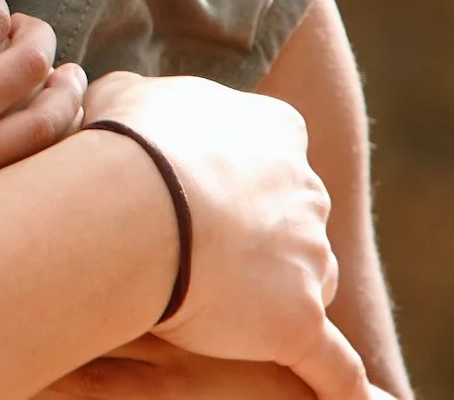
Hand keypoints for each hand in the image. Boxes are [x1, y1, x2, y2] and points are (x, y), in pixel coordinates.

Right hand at [82, 73, 368, 399]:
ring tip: (215, 302)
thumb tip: (122, 105)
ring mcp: (309, 257)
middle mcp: (306, 189)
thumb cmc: (124, 143)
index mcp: (272, 129)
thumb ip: (139, 100)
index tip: (196, 180)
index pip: (274, 148)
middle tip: (192, 241)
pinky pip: (334, 364)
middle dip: (253, 231)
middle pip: (292, 218)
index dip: (234, 168)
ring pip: (305, 281)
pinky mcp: (300, 321)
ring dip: (273, 292)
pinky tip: (345, 399)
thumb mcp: (122, 96)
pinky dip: (340, 384)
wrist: (133, 202)